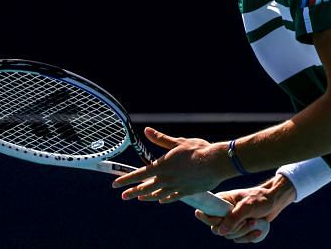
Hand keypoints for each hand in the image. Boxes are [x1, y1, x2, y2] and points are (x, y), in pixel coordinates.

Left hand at [111, 127, 230, 202]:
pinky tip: (161, 200)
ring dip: (147, 196)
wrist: (215, 163)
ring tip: (140, 198)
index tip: (115, 184)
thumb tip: (147, 131)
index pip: (139, 175)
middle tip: (123, 196)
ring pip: (157, 194)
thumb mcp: (177, 142)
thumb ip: (161, 139)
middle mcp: (167, 179)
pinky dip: (164, 198)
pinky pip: (172, 197)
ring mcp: (176, 187)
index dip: (126, 179)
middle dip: (133, 191)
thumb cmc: (197, 150)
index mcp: (162, 166)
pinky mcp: (187, 192)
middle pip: (146, 188)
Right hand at [194, 175, 295, 242]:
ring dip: (244, 232)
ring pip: (229, 235)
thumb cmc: (260, 199)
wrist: (274, 202)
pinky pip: (238, 239)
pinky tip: (258, 230)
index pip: (206, 212)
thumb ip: (233, 219)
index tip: (222, 220)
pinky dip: (248, 236)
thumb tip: (220, 231)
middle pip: (217, 229)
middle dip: (234, 228)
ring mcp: (231, 221)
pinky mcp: (239, 228)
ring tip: (255, 221)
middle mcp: (223, 211)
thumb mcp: (247, 207)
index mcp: (221, 200)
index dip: (211, 220)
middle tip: (246, 220)